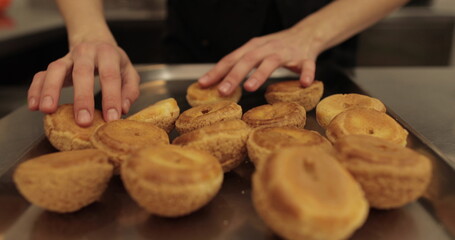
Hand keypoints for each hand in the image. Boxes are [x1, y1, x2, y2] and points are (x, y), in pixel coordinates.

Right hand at [27, 41, 139, 126]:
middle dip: (82, 98)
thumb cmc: (114, 61)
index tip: (111, 118)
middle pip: (82, 72)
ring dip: (51, 90)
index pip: (110, 75)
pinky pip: (41, 75)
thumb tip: (123, 109)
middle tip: (83, 120)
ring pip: (55, 69)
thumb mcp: (129, 72)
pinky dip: (36, 89)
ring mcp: (68, 58)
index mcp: (108, 54)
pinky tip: (34, 106)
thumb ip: (130, 90)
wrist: (94, 40)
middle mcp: (86, 53)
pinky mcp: (55, 65)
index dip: (111, 97)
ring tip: (48, 110)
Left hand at [198, 26, 322, 94]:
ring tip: (250, 87)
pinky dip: (306, 74)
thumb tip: (216, 83)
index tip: (203, 84)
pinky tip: (304, 83)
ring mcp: (286, 53)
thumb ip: (239, 65)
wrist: (306, 34)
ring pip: (271, 62)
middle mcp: (267, 48)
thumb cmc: (275, 48)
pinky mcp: (305, 58)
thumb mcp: (255, 52)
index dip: (216, 71)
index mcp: (253, 48)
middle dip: (233, 76)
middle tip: (222, 91)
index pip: (231, 59)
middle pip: (247, 60)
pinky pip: (307, 66)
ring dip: (260, 74)